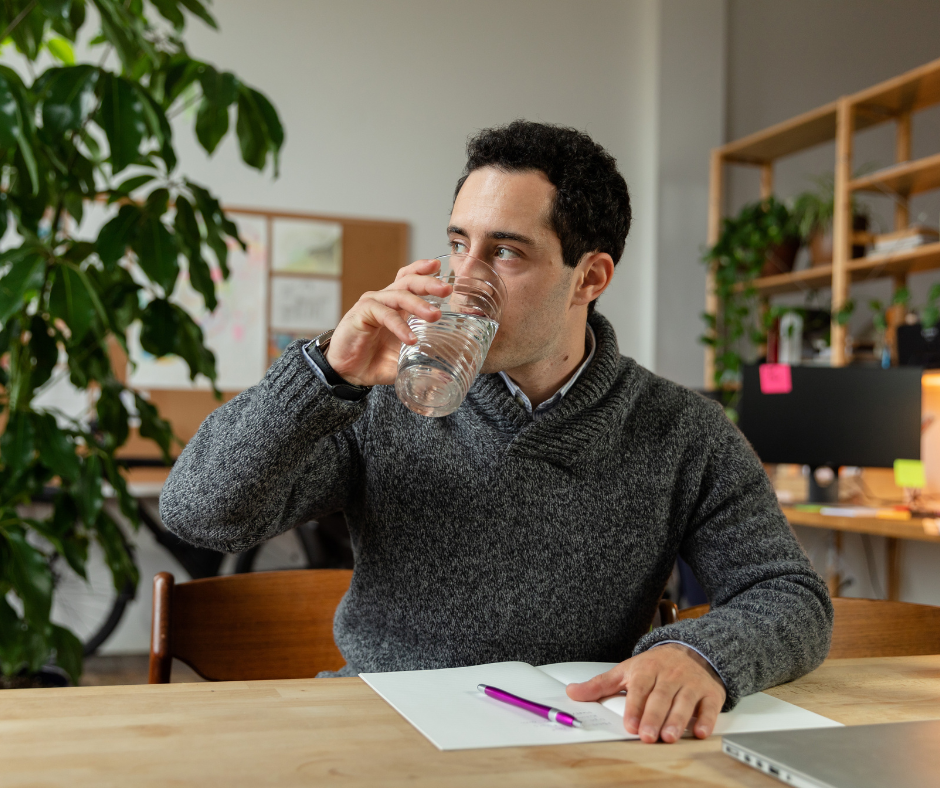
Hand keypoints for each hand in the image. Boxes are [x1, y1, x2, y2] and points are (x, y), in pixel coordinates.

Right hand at [325, 259, 451, 386]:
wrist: (348, 374)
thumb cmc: (375, 361)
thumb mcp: (405, 357)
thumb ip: (424, 357)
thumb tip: (447, 371)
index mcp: (396, 304)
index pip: (410, 279)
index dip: (424, 270)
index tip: (440, 268)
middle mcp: (385, 300)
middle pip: (408, 281)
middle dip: (429, 283)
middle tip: (447, 290)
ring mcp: (372, 304)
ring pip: (399, 295)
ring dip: (419, 304)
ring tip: (435, 316)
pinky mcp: (361, 314)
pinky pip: (384, 314)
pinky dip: (399, 326)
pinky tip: (411, 339)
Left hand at [566, 643, 725, 742]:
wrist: (692, 649)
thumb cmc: (655, 665)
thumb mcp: (626, 670)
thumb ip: (600, 685)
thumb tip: (572, 692)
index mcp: (647, 669)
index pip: (640, 688)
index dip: (635, 707)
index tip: (630, 725)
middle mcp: (670, 675)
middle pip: (661, 697)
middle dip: (654, 717)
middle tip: (647, 736)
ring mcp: (691, 683)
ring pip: (684, 702)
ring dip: (677, 720)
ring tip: (669, 737)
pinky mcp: (710, 692)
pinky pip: (709, 706)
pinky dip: (706, 719)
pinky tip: (700, 732)